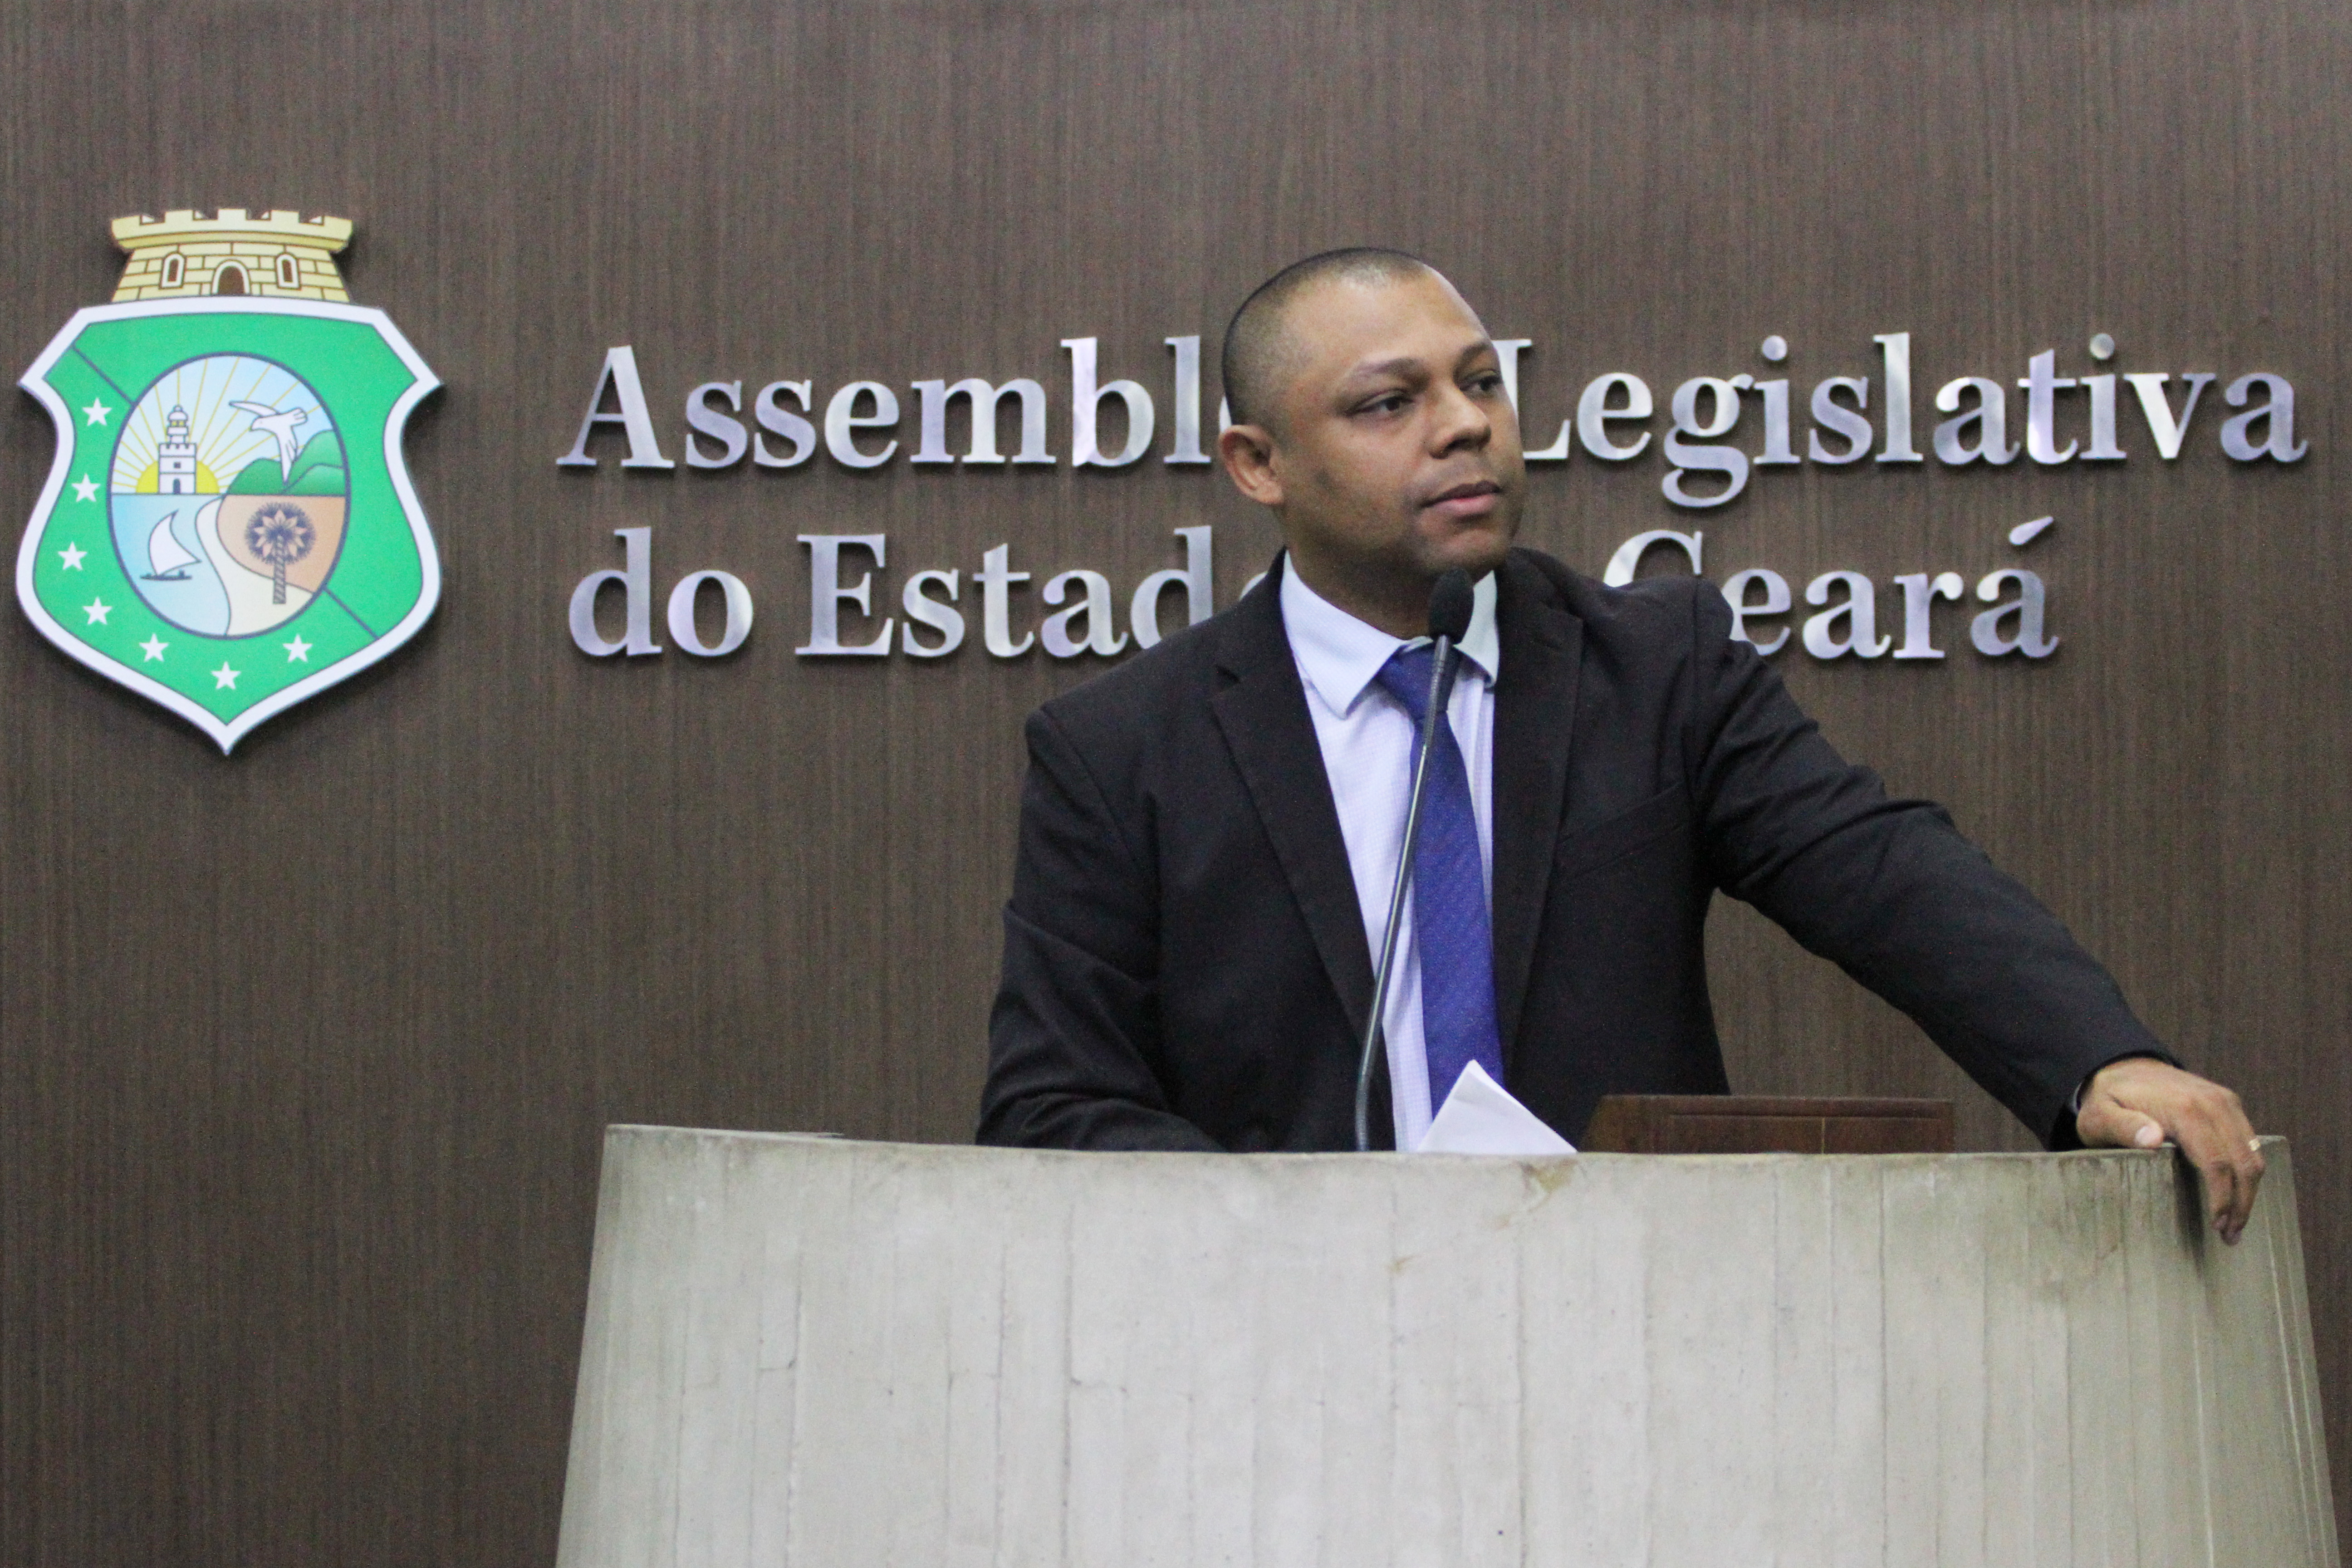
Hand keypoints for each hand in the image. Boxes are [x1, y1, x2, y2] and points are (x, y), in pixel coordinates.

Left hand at [2075, 1057, 2264, 1243]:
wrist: (2123, 1067)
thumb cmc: (2109, 1099)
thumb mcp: (2100, 1115)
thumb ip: (2123, 1127)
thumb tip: (2152, 1139)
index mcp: (2185, 1109)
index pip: (2216, 1162)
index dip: (2221, 1198)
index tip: (2217, 1225)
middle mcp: (2213, 1103)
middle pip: (2243, 1162)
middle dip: (2241, 1203)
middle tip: (2229, 1236)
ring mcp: (2225, 1102)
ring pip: (2253, 1154)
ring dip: (2250, 1191)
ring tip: (2235, 1224)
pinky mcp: (2229, 1104)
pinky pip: (2249, 1142)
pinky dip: (2248, 1171)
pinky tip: (2236, 1194)